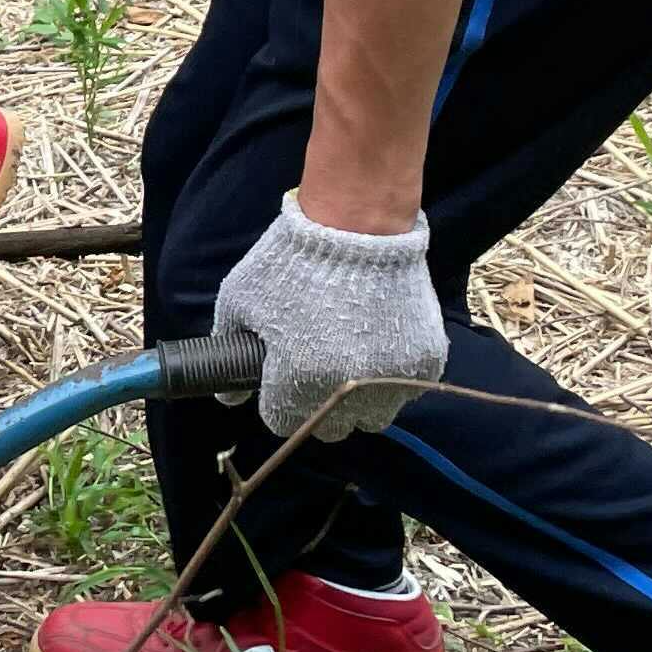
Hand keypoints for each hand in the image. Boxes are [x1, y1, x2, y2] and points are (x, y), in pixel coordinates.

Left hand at [214, 197, 446, 441]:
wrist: (359, 222)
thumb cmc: (293, 258)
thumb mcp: (241, 297)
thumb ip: (227, 346)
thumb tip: (226, 393)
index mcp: (298, 376)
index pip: (282, 422)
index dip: (276, 400)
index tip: (280, 380)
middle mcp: (347, 387)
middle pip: (329, 428)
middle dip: (315, 405)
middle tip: (314, 369)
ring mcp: (390, 376)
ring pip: (372, 418)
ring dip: (358, 401)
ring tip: (350, 361)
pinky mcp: (425, 361)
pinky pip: (406, 391)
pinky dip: (391, 380)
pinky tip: (378, 348)